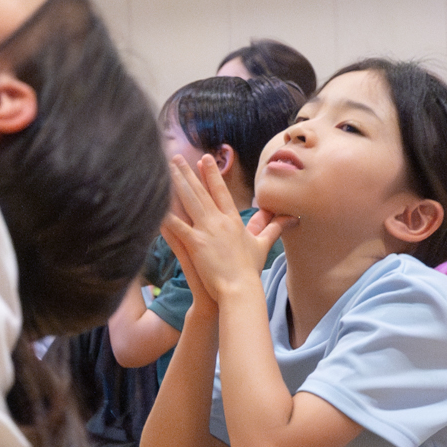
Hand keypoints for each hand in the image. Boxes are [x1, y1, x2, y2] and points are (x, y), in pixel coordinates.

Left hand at [158, 154, 280, 306]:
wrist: (240, 289)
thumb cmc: (250, 270)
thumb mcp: (263, 245)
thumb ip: (274, 229)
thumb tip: (291, 218)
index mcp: (233, 221)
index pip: (220, 192)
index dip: (211, 175)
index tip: (204, 159)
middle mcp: (219, 221)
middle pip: (201, 192)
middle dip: (188, 173)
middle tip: (177, 157)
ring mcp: (207, 231)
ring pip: (189, 201)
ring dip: (177, 183)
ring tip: (167, 169)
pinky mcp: (195, 243)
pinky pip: (177, 225)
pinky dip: (167, 213)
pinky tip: (156, 201)